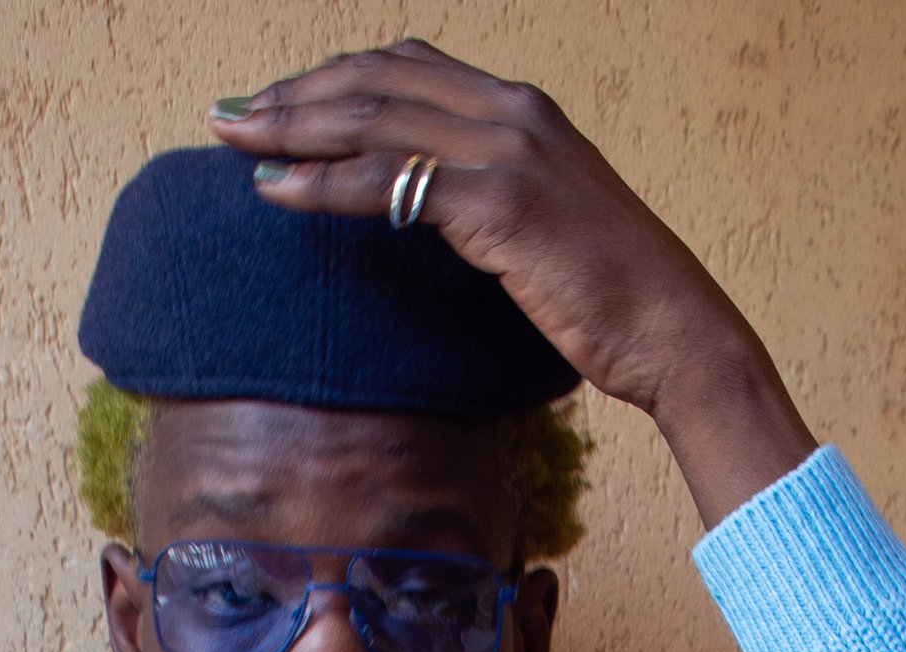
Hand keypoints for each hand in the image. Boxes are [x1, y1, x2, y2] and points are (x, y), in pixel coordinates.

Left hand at [212, 44, 816, 528]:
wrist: (676, 332)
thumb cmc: (616, 300)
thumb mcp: (545, 230)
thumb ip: (492, 201)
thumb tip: (433, 212)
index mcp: (523, 110)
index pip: (409, 65)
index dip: (334, 77)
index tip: (278, 101)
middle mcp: (512, 112)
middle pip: (378, 78)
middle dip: (296, 93)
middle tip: (229, 113)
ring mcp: (507, 152)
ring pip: (374, 119)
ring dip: (293, 127)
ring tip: (234, 139)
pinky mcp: (500, 205)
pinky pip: (390, 180)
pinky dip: (324, 183)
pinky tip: (277, 190)